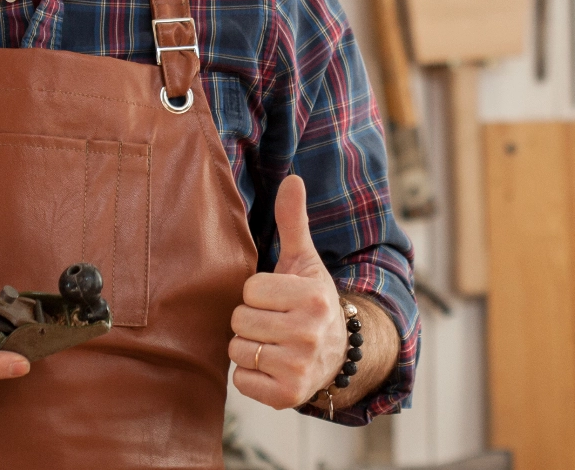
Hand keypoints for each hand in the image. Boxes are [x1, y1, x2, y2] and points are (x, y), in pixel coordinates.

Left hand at [229, 175, 346, 408]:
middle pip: (239, 320)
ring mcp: (299, 366)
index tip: (279, 299)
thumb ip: (293, 222)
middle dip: (251, 320)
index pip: (250, 289)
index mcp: (312, 296)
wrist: (338, 354)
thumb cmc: (311, 301)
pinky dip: (250, 376)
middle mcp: (309, 332)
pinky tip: (272, 366)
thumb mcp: (305, 262)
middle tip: (275, 322)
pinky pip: (240, 380)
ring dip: (248, 347)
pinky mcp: (287, 395)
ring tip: (273, 343)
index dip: (259, 293)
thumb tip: (291, 179)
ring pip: (236, 349)